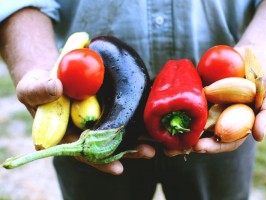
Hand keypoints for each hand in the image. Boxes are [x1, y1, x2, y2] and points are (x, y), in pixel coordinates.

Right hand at [16, 69, 155, 173]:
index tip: (117, 168)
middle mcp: (82, 133)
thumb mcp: (31, 87)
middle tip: (148, 152)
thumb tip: (55, 88)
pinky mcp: (105, 108)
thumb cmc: (38, 85)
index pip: (83, 153)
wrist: (52, 75)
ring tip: (156, 141)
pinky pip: (121, 115)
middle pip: (106, 146)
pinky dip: (135, 119)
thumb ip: (38, 90)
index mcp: (63, 137)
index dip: (99, 161)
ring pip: (117, 132)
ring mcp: (95, 122)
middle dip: (127, 150)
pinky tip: (149, 120)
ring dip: (136, 137)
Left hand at [165, 47, 265, 155]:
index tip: (199, 147)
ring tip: (160, 136)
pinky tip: (159, 111)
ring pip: (190, 121)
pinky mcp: (198, 92)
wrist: (254, 53)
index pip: (225, 141)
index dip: (213, 146)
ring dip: (176, 129)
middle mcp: (221, 117)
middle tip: (170, 150)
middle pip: (203, 135)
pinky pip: (185, 100)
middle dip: (186, 144)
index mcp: (238, 124)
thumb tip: (259, 137)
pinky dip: (173, 107)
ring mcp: (208, 105)